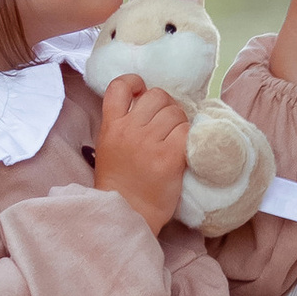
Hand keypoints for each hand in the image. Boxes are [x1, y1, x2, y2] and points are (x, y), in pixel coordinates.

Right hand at [93, 73, 189, 231]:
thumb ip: (123, 124)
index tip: (141, 91)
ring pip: (175, 112)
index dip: (135, 82)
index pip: (119, 85)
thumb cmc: (120, 183)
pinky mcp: (170, 157)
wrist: (128, 213)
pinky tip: (181, 150)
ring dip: (179, 122)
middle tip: (167, 122)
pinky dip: (188, 138)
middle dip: (166, 105)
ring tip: (174, 138)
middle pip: (156, 95)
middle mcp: (129, 130)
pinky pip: (186, 131)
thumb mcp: (109, 147)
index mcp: (111, 126)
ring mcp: (149, 143)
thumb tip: (147, 102)